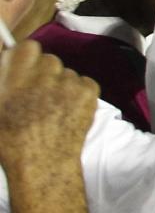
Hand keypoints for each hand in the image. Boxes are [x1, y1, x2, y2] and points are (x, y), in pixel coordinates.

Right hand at [0, 39, 97, 175]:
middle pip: (48, 60)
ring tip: (53, 109)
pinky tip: (68, 112)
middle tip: (39, 96)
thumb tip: (10, 62)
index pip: (27, 48)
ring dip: (61, 86)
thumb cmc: (11, 141)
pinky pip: (84, 83)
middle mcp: (42, 73)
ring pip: (66, 73)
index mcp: (14, 77)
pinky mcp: (88, 91)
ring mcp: (67, 81)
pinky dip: (79, 94)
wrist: (41, 164)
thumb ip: (5, 82)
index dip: (27, 59)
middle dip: (44, 74)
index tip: (26, 71)